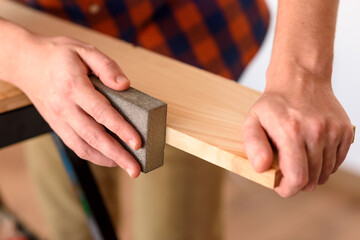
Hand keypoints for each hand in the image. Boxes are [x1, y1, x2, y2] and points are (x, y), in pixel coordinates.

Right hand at [13, 34, 141, 176]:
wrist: (26, 62)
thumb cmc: (58, 55)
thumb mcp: (85, 49)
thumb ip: (107, 67)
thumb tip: (124, 85)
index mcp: (73, 86)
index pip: (101, 112)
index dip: (121, 129)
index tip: (137, 143)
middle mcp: (64, 107)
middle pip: (94, 136)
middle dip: (117, 155)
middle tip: (136, 169)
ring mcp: (59, 119)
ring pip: (83, 146)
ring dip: (106, 159)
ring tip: (126, 167)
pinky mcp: (57, 125)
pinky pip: (75, 145)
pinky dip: (93, 155)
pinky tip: (109, 158)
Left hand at [242, 72, 353, 196]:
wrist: (301, 79)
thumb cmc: (274, 105)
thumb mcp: (252, 121)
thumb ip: (253, 145)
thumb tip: (261, 168)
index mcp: (291, 131)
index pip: (297, 178)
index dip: (287, 189)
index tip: (280, 186)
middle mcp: (316, 131)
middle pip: (312, 179)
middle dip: (297, 182)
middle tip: (287, 171)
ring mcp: (334, 131)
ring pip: (326, 173)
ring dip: (312, 173)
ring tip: (298, 159)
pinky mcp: (346, 131)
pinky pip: (337, 161)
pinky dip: (325, 163)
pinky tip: (312, 151)